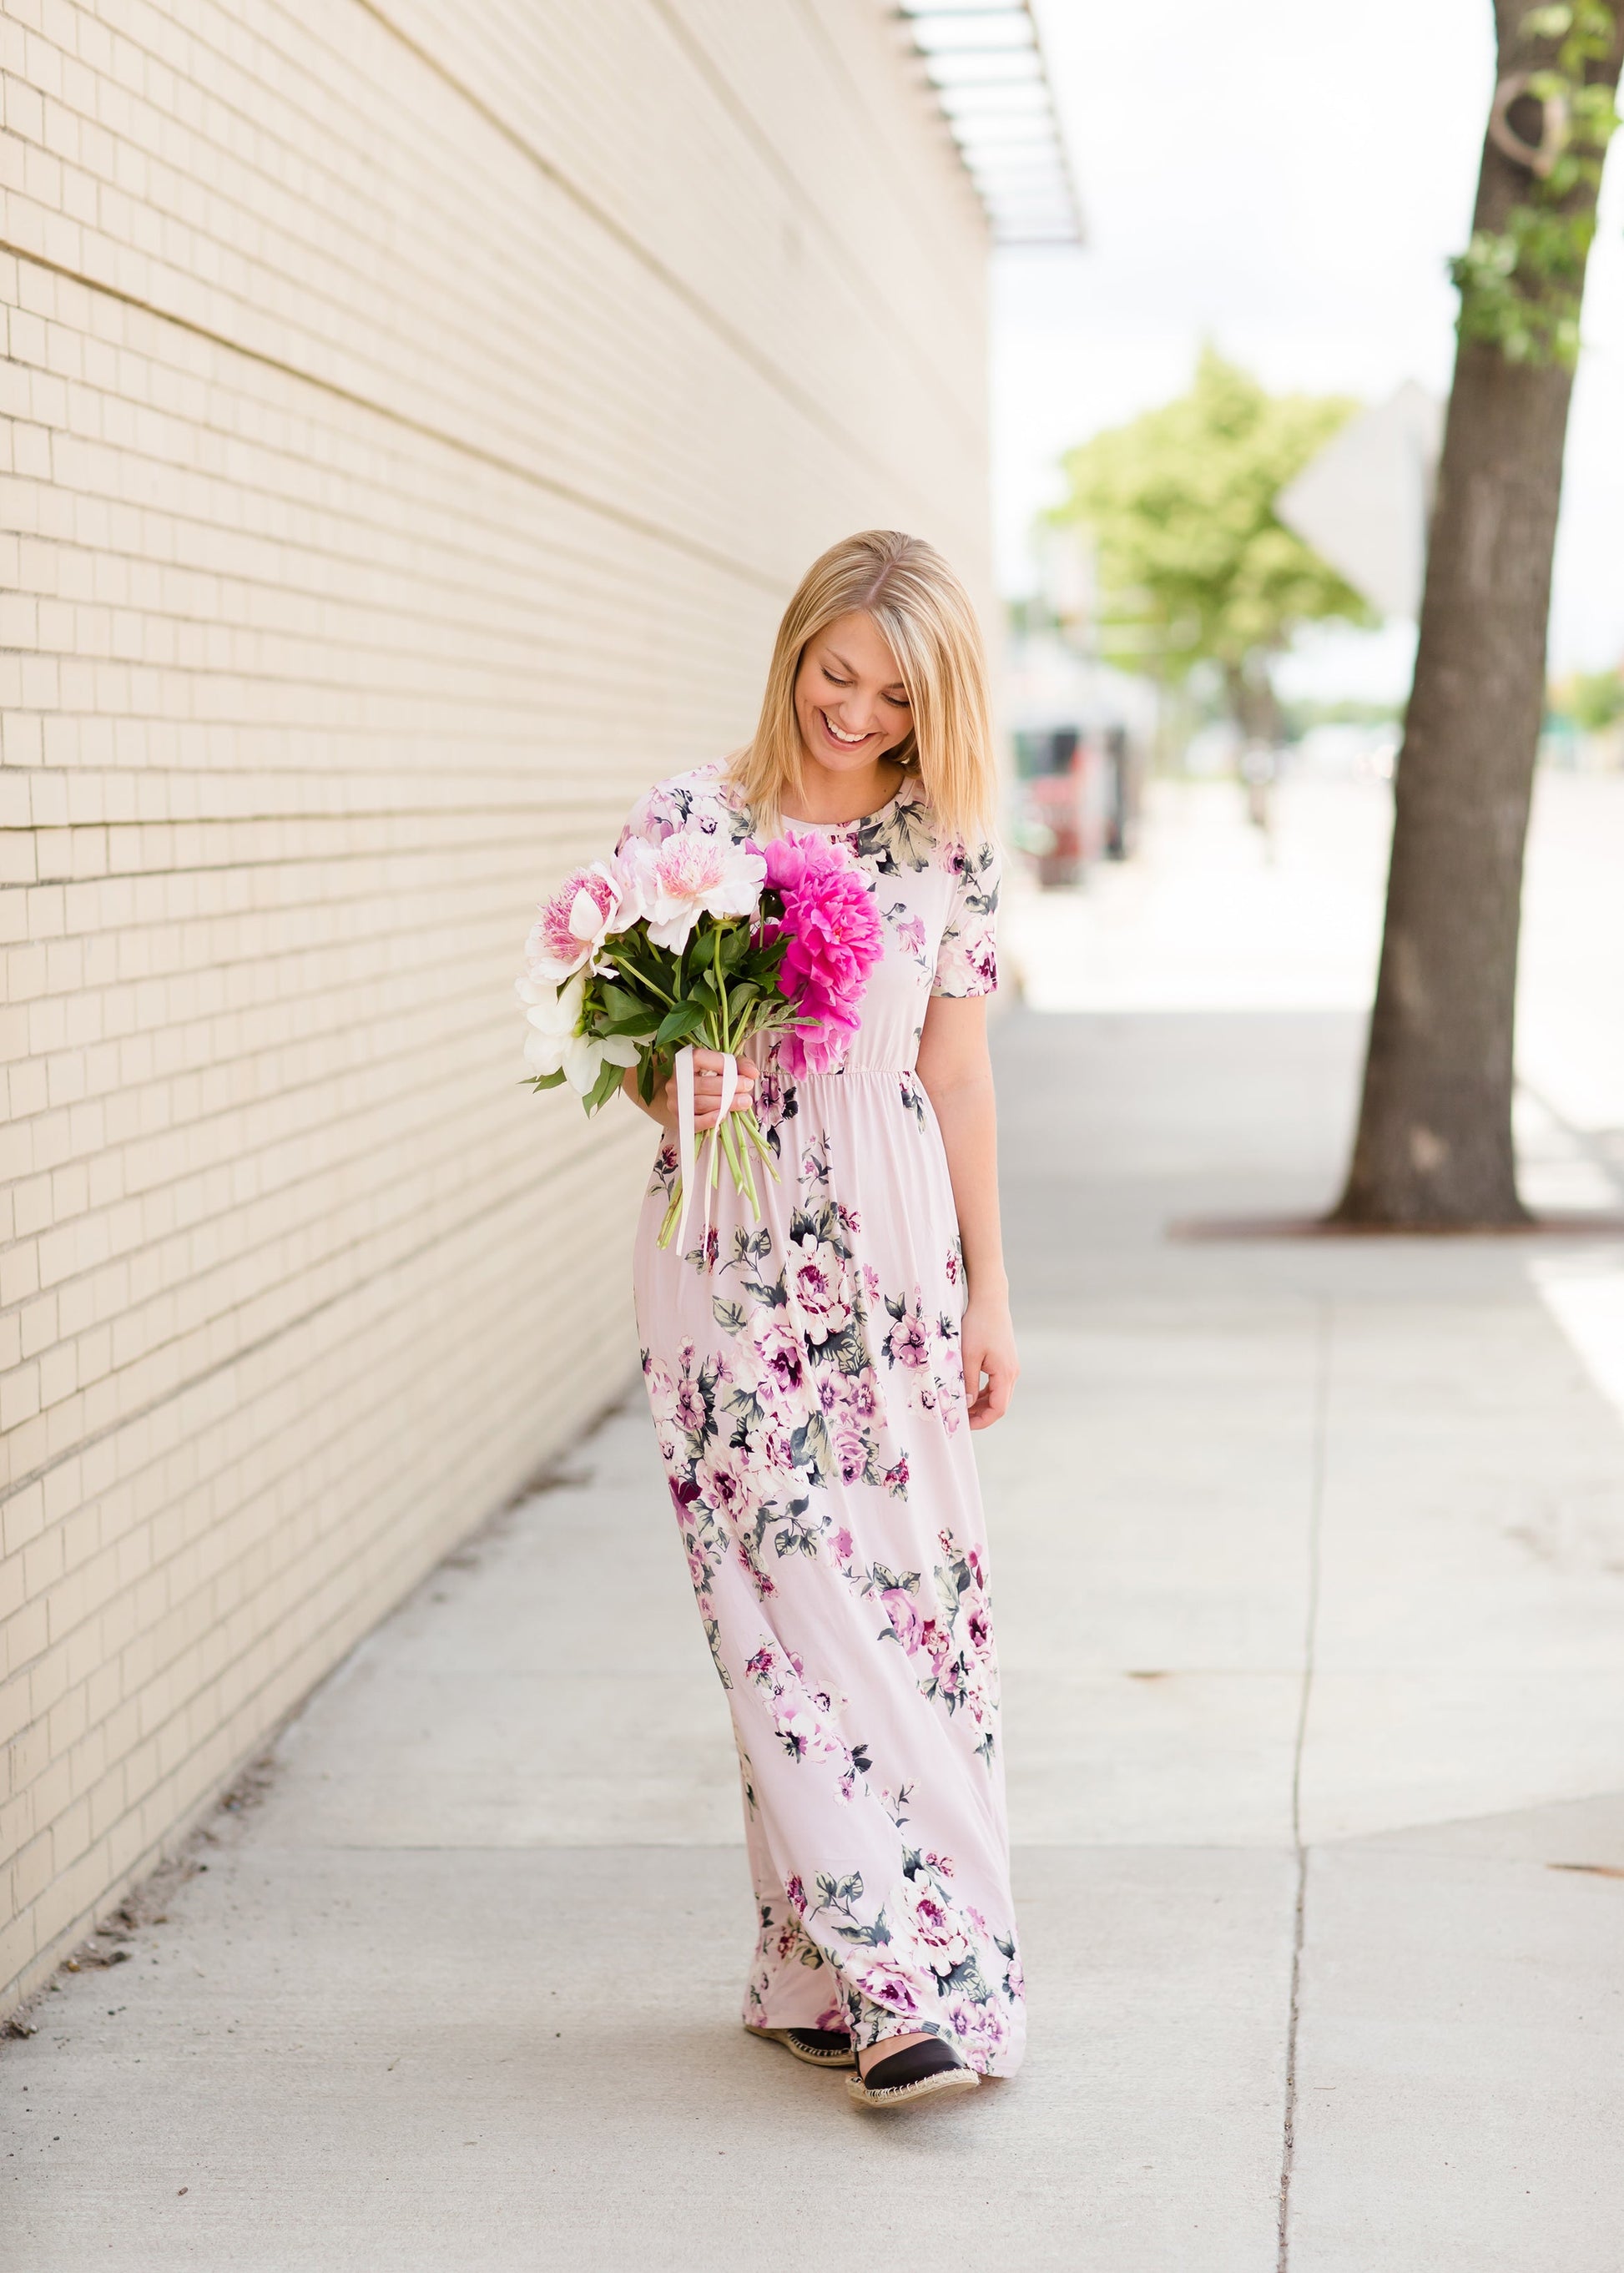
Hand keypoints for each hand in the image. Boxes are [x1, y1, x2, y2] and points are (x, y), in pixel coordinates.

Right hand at [655, 1047, 757, 1134]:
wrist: (682, 1101)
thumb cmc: (706, 1081)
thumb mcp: (723, 1067)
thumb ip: (739, 1065)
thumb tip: (752, 1073)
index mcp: (684, 1063)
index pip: (699, 1058)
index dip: (722, 1064)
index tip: (743, 1073)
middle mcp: (676, 1081)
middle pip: (704, 1084)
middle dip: (730, 1086)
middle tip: (748, 1087)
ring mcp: (676, 1102)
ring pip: (702, 1103)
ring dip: (727, 1103)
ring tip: (744, 1101)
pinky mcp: (679, 1119)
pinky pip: (695, 1122)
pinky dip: (712, 1119)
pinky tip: (725, 1115)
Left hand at [961, 1293, 1017, 1429]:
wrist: (990, 1300)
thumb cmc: (978, 1325)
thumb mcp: (968, 1356)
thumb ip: (967, 1382)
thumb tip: (965, 1405)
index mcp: (1005, 1373)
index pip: (998, 1409)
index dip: (982, 1421)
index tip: (964, 1424)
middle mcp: (1012, 1372)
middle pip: (999, 1404)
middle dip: (980, 1415)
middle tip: (959, 1419)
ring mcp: (1010, 1367)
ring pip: (997, 1395)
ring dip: (981, 1404)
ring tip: (961, 1408)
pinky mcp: (1004, 1361)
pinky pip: (995, 1384)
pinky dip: (983, 1392)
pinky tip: (968, 1393)